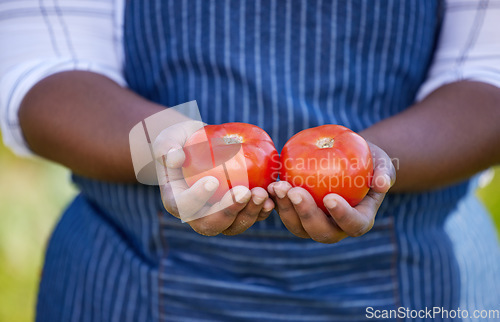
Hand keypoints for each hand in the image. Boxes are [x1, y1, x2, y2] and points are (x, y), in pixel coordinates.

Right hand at [153, 121, 273, 235]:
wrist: (202, 147)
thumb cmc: (184, 141)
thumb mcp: (169, 137)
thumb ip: (167, 146)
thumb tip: (175, 158)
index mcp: (177, 201)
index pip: (184, 206)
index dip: (198, 199)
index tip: (212, 182)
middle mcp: (197, 215)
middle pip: (211, 225)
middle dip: (229, 212)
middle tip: (245, 192)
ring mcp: (219, 216)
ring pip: (234, 226)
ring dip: (250, 214)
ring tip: (261, 194)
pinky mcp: (238, 211)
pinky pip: (250, 217)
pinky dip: (261, 211)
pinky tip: (271, 198)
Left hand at [268, 142, 395, 242]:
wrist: (345, 159)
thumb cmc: (368, 161)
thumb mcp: (382, 162)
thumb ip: (385, 172)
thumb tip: (383, 183)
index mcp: (359, 219)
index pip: (353, 225)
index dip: (342, 216)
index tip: (330, 197)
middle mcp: (335, 227)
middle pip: (320, 231)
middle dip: (307, 214)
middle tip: (296, 191)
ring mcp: (313, 223)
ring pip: (297, 226)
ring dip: (286, 209)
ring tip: (278, 186)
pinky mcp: (295, 213)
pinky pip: (284, 212)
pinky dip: (275, 201)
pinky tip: (269, 185)